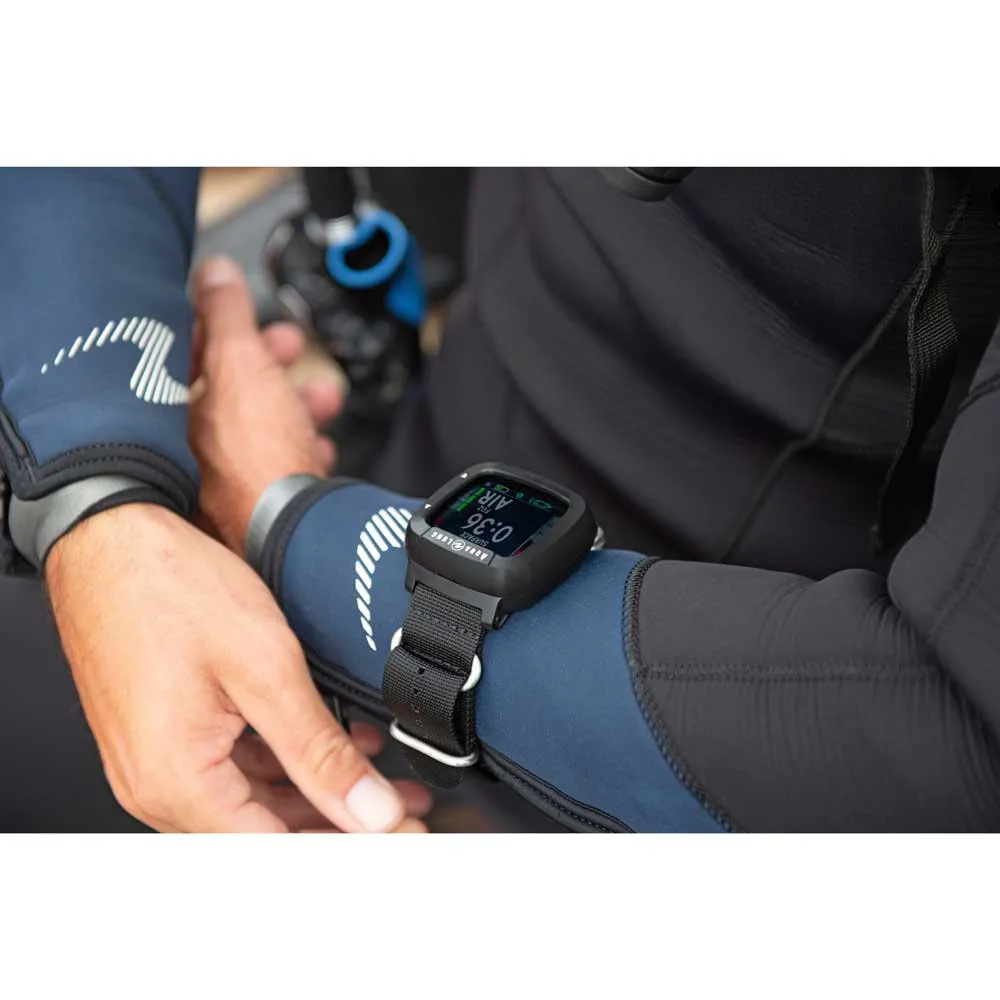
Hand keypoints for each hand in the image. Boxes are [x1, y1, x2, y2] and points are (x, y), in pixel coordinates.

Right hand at [47, 503, 430, 831]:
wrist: (109, 536)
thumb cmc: (167, 588)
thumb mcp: (265, 669)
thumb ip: (320, 751)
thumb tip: (370, 809)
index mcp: (176, 782)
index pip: (278, 850)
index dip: (348, 845)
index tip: (401, 834)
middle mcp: (157, 785)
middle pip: (266, 833)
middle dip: (341, 822)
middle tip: (402, 806)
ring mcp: (157, 760)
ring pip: (254, 803)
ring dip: (320, 792)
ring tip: (384, 777)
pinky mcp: (166, 734)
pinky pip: (232, 770)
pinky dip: (287, 762)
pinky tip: (335, 742)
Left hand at [189, 256, 340, 551]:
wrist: (293, 537)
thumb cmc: (257, 459)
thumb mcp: (242, 364)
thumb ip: (228, 315)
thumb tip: (215, 273)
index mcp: (170, 416)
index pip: (183, 355)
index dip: (220, 326)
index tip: (242, 312)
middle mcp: (186, 456)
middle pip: (226, 391)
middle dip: (267, 362)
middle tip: (289, 347)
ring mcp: (221, 488)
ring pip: (257, 430)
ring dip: (294, 405)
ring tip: (322, 398)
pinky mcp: (258, 512)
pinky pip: (278, 469)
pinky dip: (302, 451)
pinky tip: (320, 450)